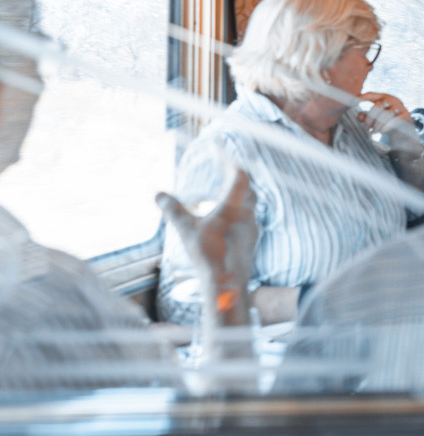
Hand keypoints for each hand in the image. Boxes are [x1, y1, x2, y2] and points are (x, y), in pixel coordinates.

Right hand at [156, 168, 257, 327]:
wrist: (229, 284)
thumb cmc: (209, 255)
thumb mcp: (186, 230)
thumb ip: (174, 210)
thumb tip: (158, 194)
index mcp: (235, 207)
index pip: (240, 175)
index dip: (231, 161)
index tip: (223, 151)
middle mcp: (248, 215)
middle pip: (249, 189)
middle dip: (238, 177)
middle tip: (227, 169)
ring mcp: (252, 229)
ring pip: (251, 205)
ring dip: (241, 195)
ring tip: (227, 192)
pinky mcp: (251, 242)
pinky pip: (248, 220)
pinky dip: (240, 212)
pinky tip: (229, 220)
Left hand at [358, 92, 413, 132]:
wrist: (406, 131)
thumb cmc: (387, 123)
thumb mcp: (375, 119)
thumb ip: (366, 117)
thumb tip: (359, 115)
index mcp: (384, 97)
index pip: (371, 94)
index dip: (362, 97)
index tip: (352, 102)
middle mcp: (392, 99)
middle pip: (377, 106)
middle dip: (370, 119)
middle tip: (367, 128)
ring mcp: (399, 106)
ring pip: (385, 114)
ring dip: (377, 125)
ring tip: (374, 132)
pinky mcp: (405, 115)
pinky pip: (393, 121)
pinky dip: (385, 127)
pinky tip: (382, 132)